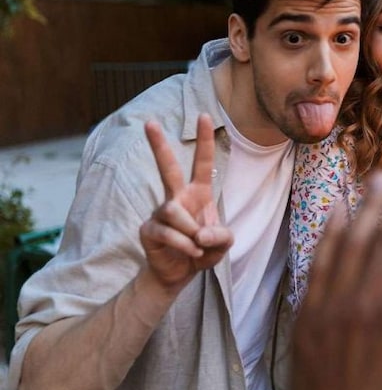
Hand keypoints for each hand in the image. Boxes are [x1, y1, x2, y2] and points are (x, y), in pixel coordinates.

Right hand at [139, 114, 232, 292]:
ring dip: (191, 232)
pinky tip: (190, 253)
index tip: (206, 115)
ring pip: (172, 210)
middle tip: (149, 122)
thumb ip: (221, 236)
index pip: (203, 163)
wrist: (179, 274)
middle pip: (167, 168)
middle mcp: (177, 197)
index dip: (205, 141)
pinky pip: (167, 232)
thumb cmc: (202, 251)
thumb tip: (199, 233)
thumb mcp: (223, 244)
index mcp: (198, 193)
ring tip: (197, 247)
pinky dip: (184, 245)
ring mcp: (160, 213)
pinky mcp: (149, 229)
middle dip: (158, 145)